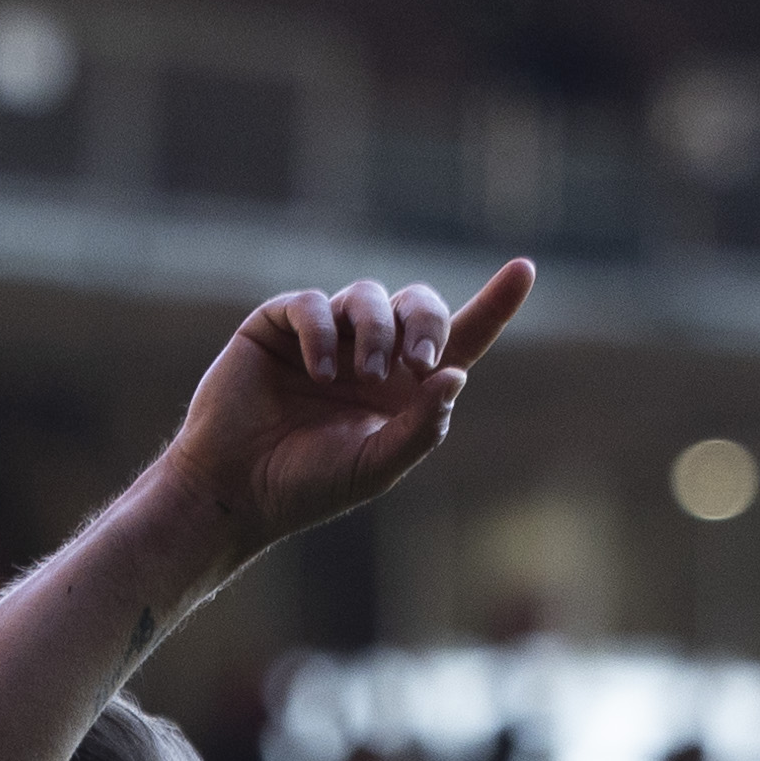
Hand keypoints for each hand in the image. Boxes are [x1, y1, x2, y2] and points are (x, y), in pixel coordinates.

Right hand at [161, 259, 533, 556]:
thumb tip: (457, 376)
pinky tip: (318, 371)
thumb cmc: (307, 486)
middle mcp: (369, 354)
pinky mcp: (279, 325)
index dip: (494, 303)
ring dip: (375, 330)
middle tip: (416, 362)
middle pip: (418, 305)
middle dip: (425, 322)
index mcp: (403, 388)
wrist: (234, 490)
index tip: (525, 270)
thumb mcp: (376, 466)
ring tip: (361, 375)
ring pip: (367, 297)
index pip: (460, 336)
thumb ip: (421, 428)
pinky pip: (311, 304)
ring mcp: (325, 335)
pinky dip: (322, 332)